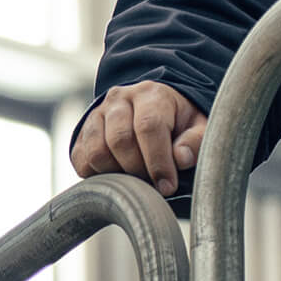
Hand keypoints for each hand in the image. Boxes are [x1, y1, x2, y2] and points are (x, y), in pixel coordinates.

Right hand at [70, 80, 206, 196]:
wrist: (153, 108)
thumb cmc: (179, 121)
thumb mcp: (199, 126)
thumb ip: (196, 141)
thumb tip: (181, 158)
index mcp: (152, 94)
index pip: (149, 127)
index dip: (158, 161)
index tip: (168, 186)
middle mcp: (120, 99)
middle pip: (120, 140)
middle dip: (138, 170)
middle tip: (153, 183)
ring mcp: (97, 114)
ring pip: (97, 151)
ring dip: (117, 174)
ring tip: (137, 178)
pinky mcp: (82, 133)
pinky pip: (81, 160)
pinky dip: (98, 175)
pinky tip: (119, 174)